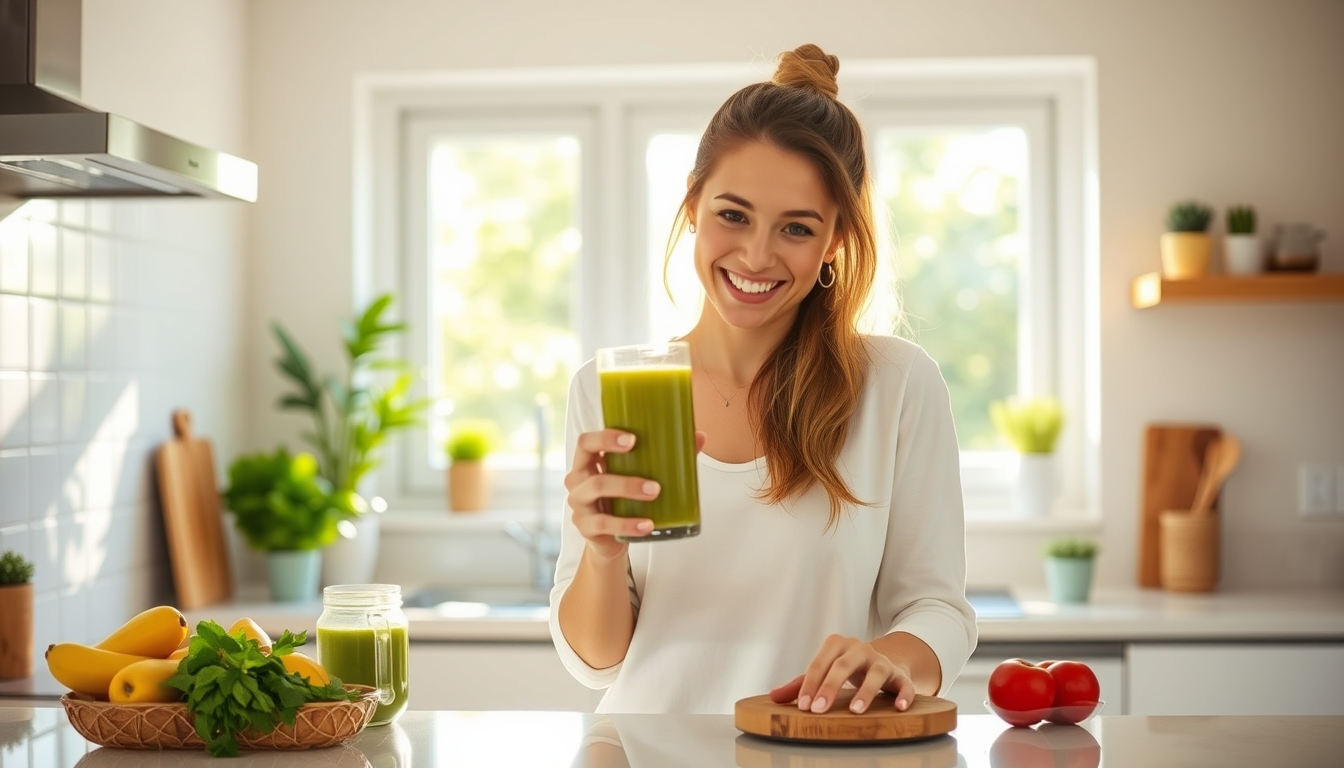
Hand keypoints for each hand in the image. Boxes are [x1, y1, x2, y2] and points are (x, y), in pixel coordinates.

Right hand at [563, 429, 705, 561]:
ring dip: (628, 490)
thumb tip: (699, 437)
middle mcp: (578, 479)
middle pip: (588, 464)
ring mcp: (579, 504)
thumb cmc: (623, 499)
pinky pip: (604, 523)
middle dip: (622, 467)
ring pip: (597, 490)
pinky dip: (627, 524)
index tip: (632, 439)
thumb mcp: (637, 476)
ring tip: (655, 493)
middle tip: (653, 479)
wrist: (610, 538)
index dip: (605, 437)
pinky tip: (647, 525)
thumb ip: (664, 456)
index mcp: (588, 461)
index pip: (586, 441)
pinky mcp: (585, 527)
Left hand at [768, 634, 915, 714]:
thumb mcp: (824, 671)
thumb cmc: (846, 667)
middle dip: (830, 687)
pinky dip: (904, 694)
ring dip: (866, 691)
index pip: (820, 663)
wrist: (880, 661)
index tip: (804, 706)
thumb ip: (800, 684)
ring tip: (856, 711)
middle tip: (819, 710)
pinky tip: (900, 707)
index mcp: (837, 645)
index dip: (811, 684)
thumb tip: (773, 697)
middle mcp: (860, 649)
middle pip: (843, 665)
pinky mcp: (899, 675)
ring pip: (875, 673)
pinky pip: (904, 684)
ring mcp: (881, 661)